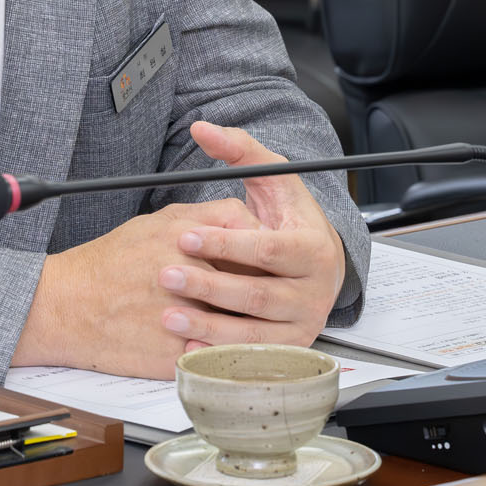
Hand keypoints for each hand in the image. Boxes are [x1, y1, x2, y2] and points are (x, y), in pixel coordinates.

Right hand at [11, 197, 259, 377]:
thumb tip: (242, 217)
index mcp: (185, 240)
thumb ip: (201, 219)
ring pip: (243, 320)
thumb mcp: (154, 224)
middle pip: (252, 278)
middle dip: (264, 282)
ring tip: (251, 317)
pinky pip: (221, 353)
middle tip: (268, 284)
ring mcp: (185, 317)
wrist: (66, 307)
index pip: (248, 235)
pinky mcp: (178, 351)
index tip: (263, 252)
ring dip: (252, 319)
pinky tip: (229, 343)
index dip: (262, 244)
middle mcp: (189, 276)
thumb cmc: (107, 264)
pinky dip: (230, 349)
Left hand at [157, 121, 348, 350]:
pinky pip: (252, 357)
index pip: (266, 249)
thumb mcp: (273, 179)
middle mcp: (314, 291)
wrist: (320, 264)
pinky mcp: (289, 349)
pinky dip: (219, 354)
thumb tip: (202, 128)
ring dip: (207, 326)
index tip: (185, 237)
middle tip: (165, 275)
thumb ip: (240, 150)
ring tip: (167, 315)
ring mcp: (302, 324)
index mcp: (313, 248)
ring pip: (252, 332)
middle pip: (255, 293)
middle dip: (207, 285)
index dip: (224, 244)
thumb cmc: (290, 218)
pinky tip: (188, 348)